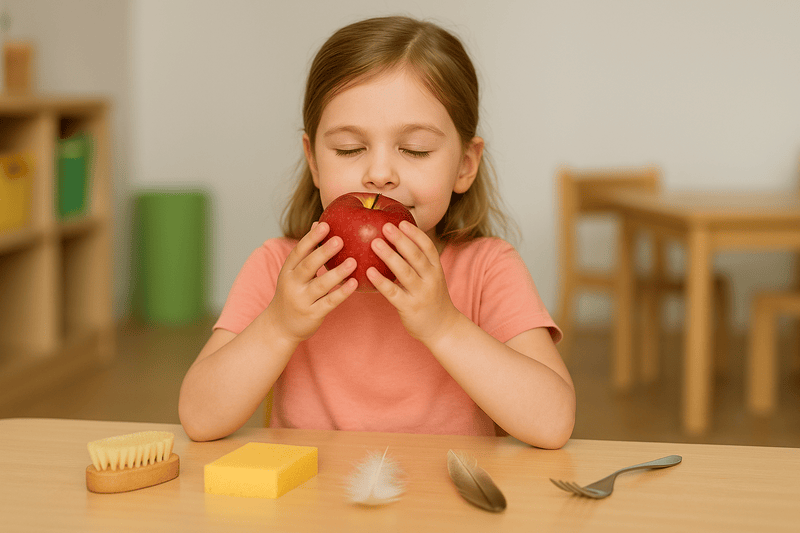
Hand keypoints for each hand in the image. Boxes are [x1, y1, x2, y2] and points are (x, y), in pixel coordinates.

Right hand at [268, 222, 357, 343]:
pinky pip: (329, 302)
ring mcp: (302, 300)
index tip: (324, 225)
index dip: (311, 238)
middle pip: (308, 266)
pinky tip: (353, 283)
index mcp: (288, 271)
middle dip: (323, 252)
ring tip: (353, 262)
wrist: (280, 326)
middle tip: (340, 240)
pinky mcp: (312, 314)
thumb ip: (306, 252)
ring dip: (337, 273)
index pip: (299, 251)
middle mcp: (292, 284)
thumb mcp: (293, 273)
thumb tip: (318, 223)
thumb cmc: (292, 293)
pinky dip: (341, 293)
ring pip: (320, 285)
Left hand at [367, 221, 460, 345]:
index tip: (402, 222)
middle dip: (401, 240)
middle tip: (385, 226)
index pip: (428, 247)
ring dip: (390, 256)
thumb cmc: (431, 299)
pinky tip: (369, 272)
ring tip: (375, 243)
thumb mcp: (431, 278)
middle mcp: (431, 279)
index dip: (415, 234)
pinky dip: (381, 281)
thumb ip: (418, 263)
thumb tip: (397, 242)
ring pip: (405, 272)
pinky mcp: (409, 307)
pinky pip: (393, 293)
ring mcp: (420, 294)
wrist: (442, 328)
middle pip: (416, 256)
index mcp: (435, 270)